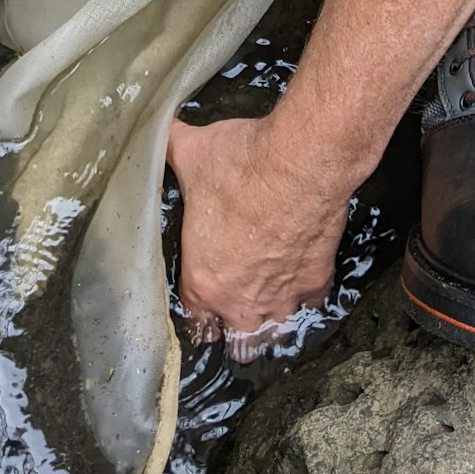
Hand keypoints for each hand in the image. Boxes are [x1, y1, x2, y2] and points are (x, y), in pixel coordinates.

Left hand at [166, 114, 348, 353]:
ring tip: (269, 304)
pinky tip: (301, 279)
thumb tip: (158, 131)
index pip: (194, 320)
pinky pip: (308, 305)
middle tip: (237, 303)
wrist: (301, 162)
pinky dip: (304, 296)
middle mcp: (241, 301)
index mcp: (203, 281)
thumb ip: (171, 149)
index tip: (205, 293)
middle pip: (236, 342)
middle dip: (234, 328)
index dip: (198, 308)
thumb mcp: (193, 152)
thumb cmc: (241, 164)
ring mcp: (282, 297)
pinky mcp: (315, 282)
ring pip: (273, 334)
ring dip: (270, 322)